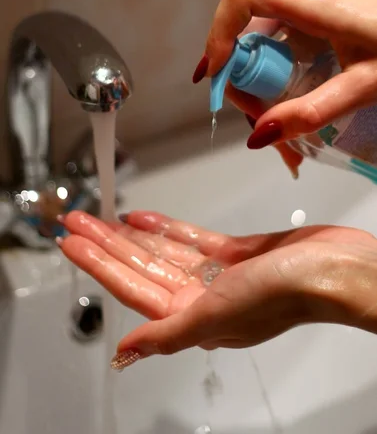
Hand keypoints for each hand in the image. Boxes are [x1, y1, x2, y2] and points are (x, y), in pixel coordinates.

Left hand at [60, 210, 376, 369]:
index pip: (131, 289)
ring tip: (102, 214)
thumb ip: (167, 331)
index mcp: (192, 317)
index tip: (71, 244)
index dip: (98, 266)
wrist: (333, 269)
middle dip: (106, 244)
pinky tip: (145, 216)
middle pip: (141, 267)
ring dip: (132, 234)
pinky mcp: (237, 254)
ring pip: (164, 251)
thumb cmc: (282, 295)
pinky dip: (169, 228)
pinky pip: (194, 239)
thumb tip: (125, 352)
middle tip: (76, 220)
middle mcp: (201, 298)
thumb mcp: (215, 316)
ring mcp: (219, 275)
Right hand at [193, 0, 376, 174]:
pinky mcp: (322, 13)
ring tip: (280, 130)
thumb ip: (310, 112)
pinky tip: (292, 105)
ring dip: (261, 85)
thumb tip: (258, 136)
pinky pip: (284, 42)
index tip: (215, 76)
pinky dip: (278, 75)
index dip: (217, 32)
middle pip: (248, 33)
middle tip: (263, 130)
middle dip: (244, 84)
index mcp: (313, 2)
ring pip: (265, 42)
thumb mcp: (363, 87)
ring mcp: (314, 2)